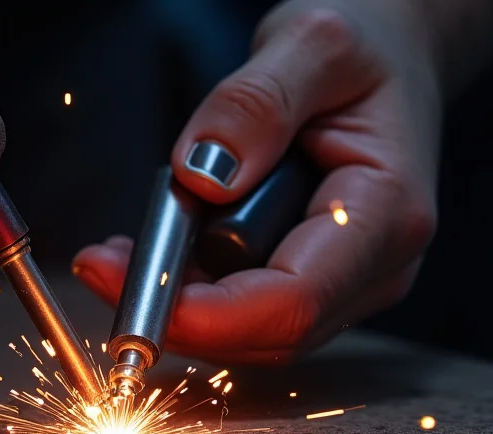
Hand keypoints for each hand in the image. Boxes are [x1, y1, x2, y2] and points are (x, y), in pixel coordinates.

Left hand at [74, 1, 439, 362]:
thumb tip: (203, 175)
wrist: (390, 61)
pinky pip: (245, 310)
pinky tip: (154, 249)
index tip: (129, 283)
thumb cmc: (365, 48)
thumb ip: (256, 104)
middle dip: (176, 312)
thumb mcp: (313, 42)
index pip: (294, 302)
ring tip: (123, 249)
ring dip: (177, 302)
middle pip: (265, 332)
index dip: (207, 314)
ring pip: (248, 332)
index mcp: (386, 215)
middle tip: (102, 263)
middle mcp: (374, 269)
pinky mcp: (314, 283)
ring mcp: (346, 284)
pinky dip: (191, 291)